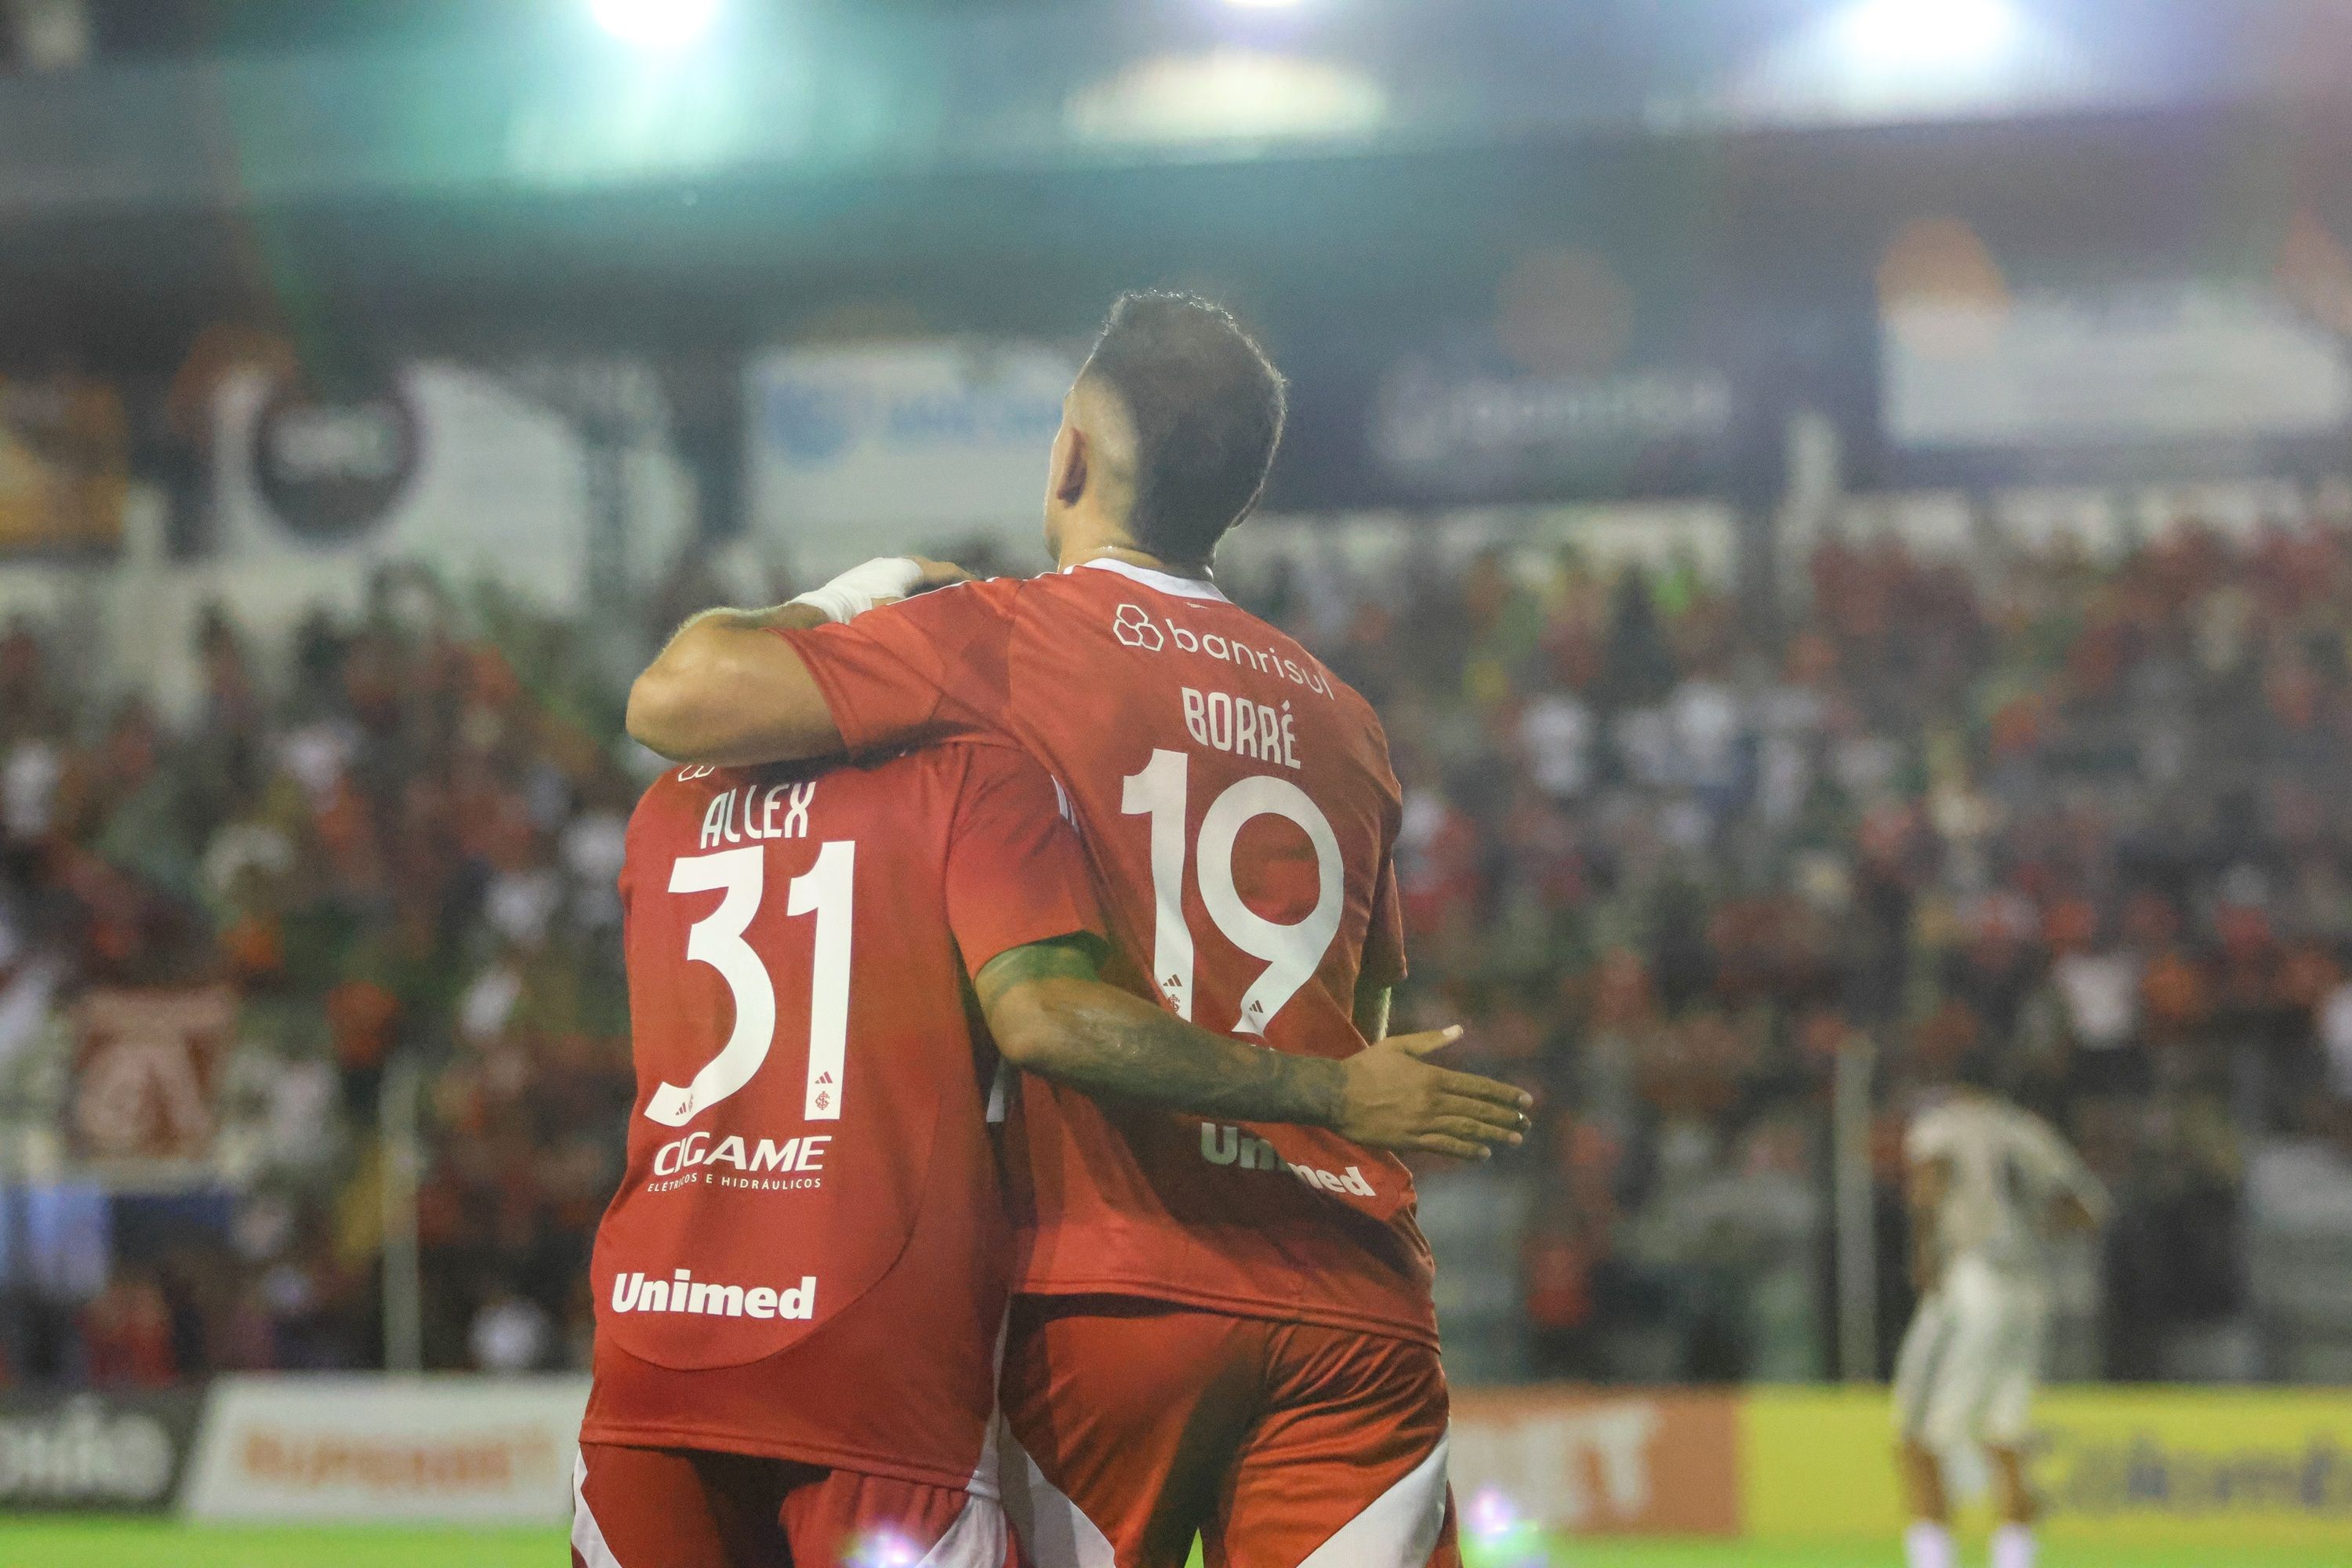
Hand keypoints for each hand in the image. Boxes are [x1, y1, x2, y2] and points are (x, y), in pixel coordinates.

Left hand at [789, 556, 970, 622]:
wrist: (823, 615)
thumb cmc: (866, 615)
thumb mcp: (904, 615)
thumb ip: (931, 609)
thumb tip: (956, 606)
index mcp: (907, 567)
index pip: (946, 570)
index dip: (966, 579)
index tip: (982, 589)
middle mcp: (893, 562)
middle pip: (929, 569)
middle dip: (947, 582)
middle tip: (964, 596)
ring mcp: (876, 567)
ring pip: (911, 574)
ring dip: (927, 586)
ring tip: (940, 603)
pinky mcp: (864, 577)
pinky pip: (897, 579)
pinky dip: (910, 589)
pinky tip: (911, 605)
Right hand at [1329, 1027, 1531, 1160]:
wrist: (1336, 1095)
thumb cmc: (1365, 1067)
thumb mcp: (1397, 1045)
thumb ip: (1430, 1040)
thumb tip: (1459, 1030)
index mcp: (1432, 1076)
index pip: (1477, 1087)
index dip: (1503, 1094)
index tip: (1524, 1100)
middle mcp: (1433, 1101)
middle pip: (1477, 1110)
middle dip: (1504, 1117)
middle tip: (1525, 1123)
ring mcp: (1423, 1123)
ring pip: (1466, 1130)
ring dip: (1493, 1134)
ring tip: (1514, 1139)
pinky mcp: (1411, 1141)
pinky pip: (1446, 1147)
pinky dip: (1467, 1150)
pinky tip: (1483, 1153)